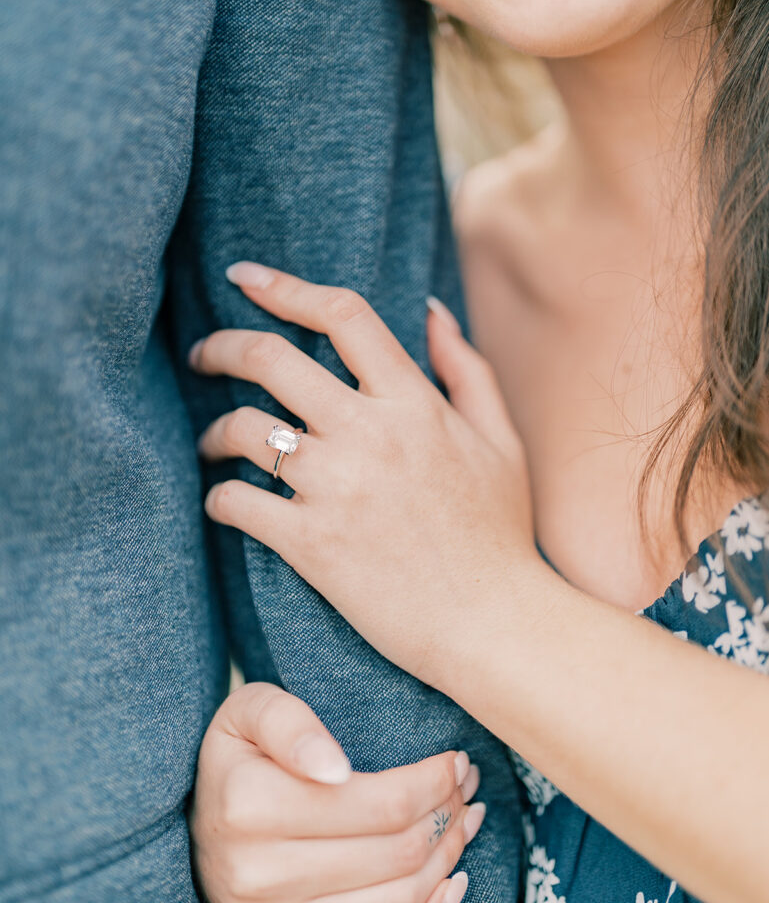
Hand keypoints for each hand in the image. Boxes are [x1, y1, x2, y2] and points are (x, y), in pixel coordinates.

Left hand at [189, 262, 534, 686]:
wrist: (494, 625)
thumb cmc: (500, 534)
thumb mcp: (500, 439)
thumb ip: (466, 369)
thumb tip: (430, 309)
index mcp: (414, 403)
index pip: (341, 316)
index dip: (285, 286)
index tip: (244, 277)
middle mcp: (370, 434)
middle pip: (270, 359)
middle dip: (222, 346)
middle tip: (203, 354)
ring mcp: (337, 489)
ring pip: (243, 429)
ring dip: (213, 430)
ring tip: (212, 441)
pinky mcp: (312, 544)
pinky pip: (237, 502)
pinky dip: (218, 497)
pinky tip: (223, 500)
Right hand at [191, 682, 483, 902]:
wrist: (200, 821)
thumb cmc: (239, 755)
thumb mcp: (249, 712)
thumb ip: (290, 723)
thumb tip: (335, 768)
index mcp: (250, 805)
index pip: (380, 804)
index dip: (433, 783)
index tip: (456, 761)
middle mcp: (256, 874)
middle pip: (396, 854)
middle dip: (446, 815)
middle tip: (467, 788)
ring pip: (397, 901)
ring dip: (446, 860)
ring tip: (462, 822)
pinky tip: (449, 879)